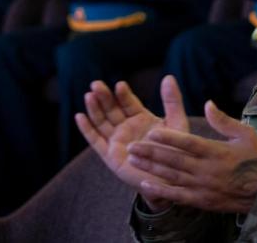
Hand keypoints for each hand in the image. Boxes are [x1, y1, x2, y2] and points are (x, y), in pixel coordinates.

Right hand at [75, 76, 189, 211]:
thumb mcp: (176, 123)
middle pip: (112, 109)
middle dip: (104, 96)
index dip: (123, 94)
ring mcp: (117, 140)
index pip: (128, 102)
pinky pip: (96, 141)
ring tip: (89, 96)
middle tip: (96, 84)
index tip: (120, 85)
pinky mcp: (110, 155)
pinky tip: (80, 117)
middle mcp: (126, 127)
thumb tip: (169, 77)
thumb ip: (172, 101)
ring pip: (102, 121)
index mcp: (141, 118)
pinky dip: (87, 129)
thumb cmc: (176, 151)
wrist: (170, 180)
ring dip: (94, 109)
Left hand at [127, 100, 256, 213]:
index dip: (169, 138)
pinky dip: (160, 190)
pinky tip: (144, 184)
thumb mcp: (246, 134)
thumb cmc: (255, 159)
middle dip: (151, 152)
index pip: (189, 143)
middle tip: (131, 146)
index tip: (152, 131)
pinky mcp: (201, 200)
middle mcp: (207, 170)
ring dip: (150, 168)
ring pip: (172, 176)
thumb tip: (207, 103)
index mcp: (217, 152)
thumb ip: (224, 120)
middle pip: (174, 160)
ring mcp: (203, 187)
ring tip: (132, 160)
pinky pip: (177, 195)